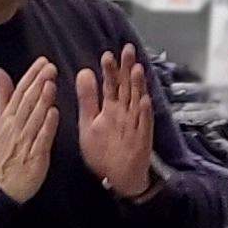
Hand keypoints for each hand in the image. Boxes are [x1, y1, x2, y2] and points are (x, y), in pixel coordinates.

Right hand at [0, 59, 58, 202]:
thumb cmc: (2, 152)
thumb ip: (3, 96)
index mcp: (7, 118)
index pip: (19, 92)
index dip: (31, 76)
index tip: (42, 62)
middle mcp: (15, 128)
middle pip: (27, 102)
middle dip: (38, 83)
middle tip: (50, 67)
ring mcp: (24, 142)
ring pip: (34, 118)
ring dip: (42, 101)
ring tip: (51, 84)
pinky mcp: (34, 157)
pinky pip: (41, 139)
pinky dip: (47, 126)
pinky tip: (54, 113)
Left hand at [73, 50, 156, 198]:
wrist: (118, 177)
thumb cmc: (104, 151)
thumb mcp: (89, 123)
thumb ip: (87, 99)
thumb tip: (83, 72)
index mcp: (111, 108)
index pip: (110, 85)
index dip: (109, 71)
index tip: (107, 55)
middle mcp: (125, 113)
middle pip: (126, 88)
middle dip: (127, 69)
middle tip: (128, 50)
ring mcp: (135, 125)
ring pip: (137, 102)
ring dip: (138, 86)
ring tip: (137, 69)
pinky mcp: (143, 139)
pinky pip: (144, 125)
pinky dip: (144, 114)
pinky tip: (144, 101)